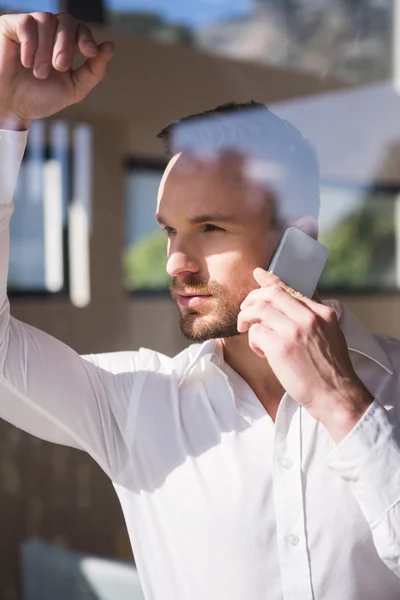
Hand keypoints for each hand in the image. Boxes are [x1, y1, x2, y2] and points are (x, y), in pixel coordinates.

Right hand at [0, 12, 114, 128]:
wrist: (10, 106)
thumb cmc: (39, 98)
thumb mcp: (73, 89)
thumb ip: (93, 71)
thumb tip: (110, 46)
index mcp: (66, 46)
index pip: (81, 30)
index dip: (87, 38)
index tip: (90, 53)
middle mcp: (50, 33)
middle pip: (67, 21)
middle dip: (66, 45)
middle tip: (59, 66)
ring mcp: (31, 27)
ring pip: (47, 21)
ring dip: (46, 50)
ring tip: (38, 72)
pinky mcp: (11, 25)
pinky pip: (27, 23)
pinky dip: (30, 44)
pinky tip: (25, 62)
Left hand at [237, 268, 372, 441]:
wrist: (336, 396)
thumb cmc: (330, 370)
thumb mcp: (330, 335)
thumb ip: (312, 318)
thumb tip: (290, 305)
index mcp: (322, 313)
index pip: (290, 290)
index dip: (269, 280)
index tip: (258, 274)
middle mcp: (309, 318)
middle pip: (270, 294)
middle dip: (251, 299)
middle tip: (244, 311)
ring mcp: (294, 331)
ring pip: (258, 311)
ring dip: (247, 319)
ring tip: (247, 330)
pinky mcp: (280, 347)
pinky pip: (256, 333)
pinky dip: (253, 340)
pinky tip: (261, 351)